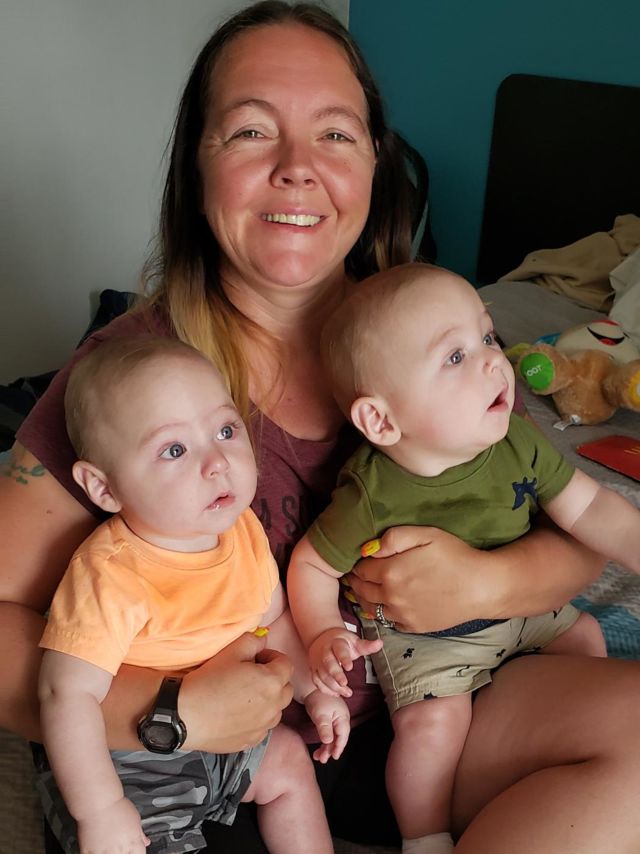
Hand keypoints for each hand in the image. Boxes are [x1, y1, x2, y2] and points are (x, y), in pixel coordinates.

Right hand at [77, 796, 148, 853]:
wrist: (98, 802)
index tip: (133, 849)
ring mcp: (104, 853)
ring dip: (109, 852)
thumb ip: (140, 833)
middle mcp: (120, 851)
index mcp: (133, 843)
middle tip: (119, 844)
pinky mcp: (89, 852)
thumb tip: (145, 841)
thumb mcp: (135, 818)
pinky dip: (95, 852)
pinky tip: (96, 846)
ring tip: (108, 844)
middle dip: (123, 852)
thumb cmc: (116, 806)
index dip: (137, 851)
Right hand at [181, 632, 293, 752]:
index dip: (271, 657)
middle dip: (273, 679)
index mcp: (272, 681)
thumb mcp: (231, 651)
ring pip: (277, 709)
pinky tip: (237, 713)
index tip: (255, 658)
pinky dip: (257, 718)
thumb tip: (265, 639)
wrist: (185, 716)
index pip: (286, 664)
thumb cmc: (208, 680)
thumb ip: (253, 641)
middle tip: (251, 675)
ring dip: (268, 700)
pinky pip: (263, 726)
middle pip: (286, 688)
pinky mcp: (252, 741)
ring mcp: (264, 727)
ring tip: (244, 695)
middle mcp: (274, 706)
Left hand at [304, 688, 349, 762]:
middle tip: (323, 759)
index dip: (339, 747)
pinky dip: (324, 742)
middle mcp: (341, 720)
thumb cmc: (318, 698)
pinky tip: (319, 749)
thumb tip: (328, 742)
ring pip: (333, 738)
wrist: (311, 688)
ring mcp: (335, 721)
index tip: (334, 756)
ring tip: (319, 757)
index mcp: (342, 717)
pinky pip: (329, 734)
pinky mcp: (330, 721)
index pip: (343, 736)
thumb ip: (325, 728)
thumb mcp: (320, 715)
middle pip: (338, 739)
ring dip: (326, 748)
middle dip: (331, 750)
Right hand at [308, 628, 382, 696]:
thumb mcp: (354, 641)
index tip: (350, 667)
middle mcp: (325, 652)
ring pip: (322, 674)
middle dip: (336, 674)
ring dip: (333, 685)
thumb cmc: (341, 642)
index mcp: (336, 643)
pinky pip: (316, 681)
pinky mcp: (314, 669)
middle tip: (344, 683)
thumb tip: (380, 643)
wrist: (322, 638)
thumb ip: (366, 646)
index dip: (344, 658)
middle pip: (328, 663)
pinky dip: (325, 689)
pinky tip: (336, 694)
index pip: (340, 650)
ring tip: (347, 692)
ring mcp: (318, 661)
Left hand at [348, 526, 487, 632]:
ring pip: (371, 608)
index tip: (359, 561)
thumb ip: (394, 538)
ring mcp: (402, 614)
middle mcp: (391, 596)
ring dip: (365, 598)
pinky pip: (389, 621)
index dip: (358, 564)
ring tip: (365, 590)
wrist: (481, 587)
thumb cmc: (455, 556)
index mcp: (390, 572)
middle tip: (355, 576)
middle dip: (356, 582)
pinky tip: (386, 604)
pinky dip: (383, 612)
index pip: (361, 569)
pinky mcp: (414, 627)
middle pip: (362, 590)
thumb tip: (367, 549)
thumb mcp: (426, 535)